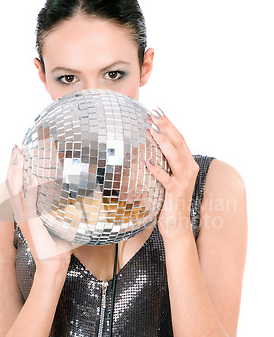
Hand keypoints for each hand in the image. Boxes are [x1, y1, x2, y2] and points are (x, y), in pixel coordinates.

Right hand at [6, 145, 75, 271]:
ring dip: (17, 172)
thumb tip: (93, 196)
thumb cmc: (59, 245)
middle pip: (12, 184)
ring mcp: (25, 219)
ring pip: (16, 191)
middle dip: (13, 164)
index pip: (17, 186)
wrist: (55, 264)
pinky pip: (30, 205)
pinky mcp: (32, 224)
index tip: (20, 153)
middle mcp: (22, 213)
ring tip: (19, 156)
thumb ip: (74, 209)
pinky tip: (34, 179)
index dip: (16, 169)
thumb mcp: (65, 222)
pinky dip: (31, 191)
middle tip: (16, 147)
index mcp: (26, 212)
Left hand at [145, 112, 198, 238]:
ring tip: (152, 131)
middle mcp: (189, 169)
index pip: (179, 139)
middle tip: (154, 114)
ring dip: (163, 143)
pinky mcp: (176, 193)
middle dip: (166, 127)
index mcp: (188, 163)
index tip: (157, 111)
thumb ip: (164, 163)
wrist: (177, 224)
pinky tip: (147, 162)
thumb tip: (147, 148)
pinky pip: (166, 179)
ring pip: (174, 157)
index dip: (169, 124)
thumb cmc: (169, 200)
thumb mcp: (168, 177)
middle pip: (178, 143)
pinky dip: (157, 170)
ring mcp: (184, 181)